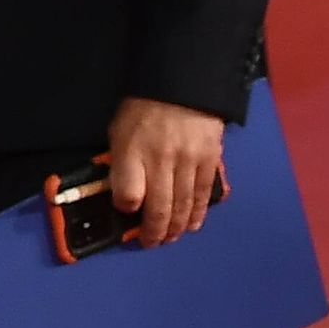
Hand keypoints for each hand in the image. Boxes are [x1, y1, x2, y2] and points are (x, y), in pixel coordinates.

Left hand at [103, 96, 226, 244]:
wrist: (182, 85)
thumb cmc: (143, 110)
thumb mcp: (118, 133)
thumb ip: (119, 164)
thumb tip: (124, 196)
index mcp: (132, 151)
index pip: (127, 194)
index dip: (127, 211)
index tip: (127, 217)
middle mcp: (161, 160)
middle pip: (159, 207)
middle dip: (155, 231)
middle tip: (153, 242)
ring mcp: (188, 160)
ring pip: (184, 205)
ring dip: (177, 227)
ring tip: (171, 238)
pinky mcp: (210, 159)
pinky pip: (203, 193)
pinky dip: (199, 212)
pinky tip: (193, 224)